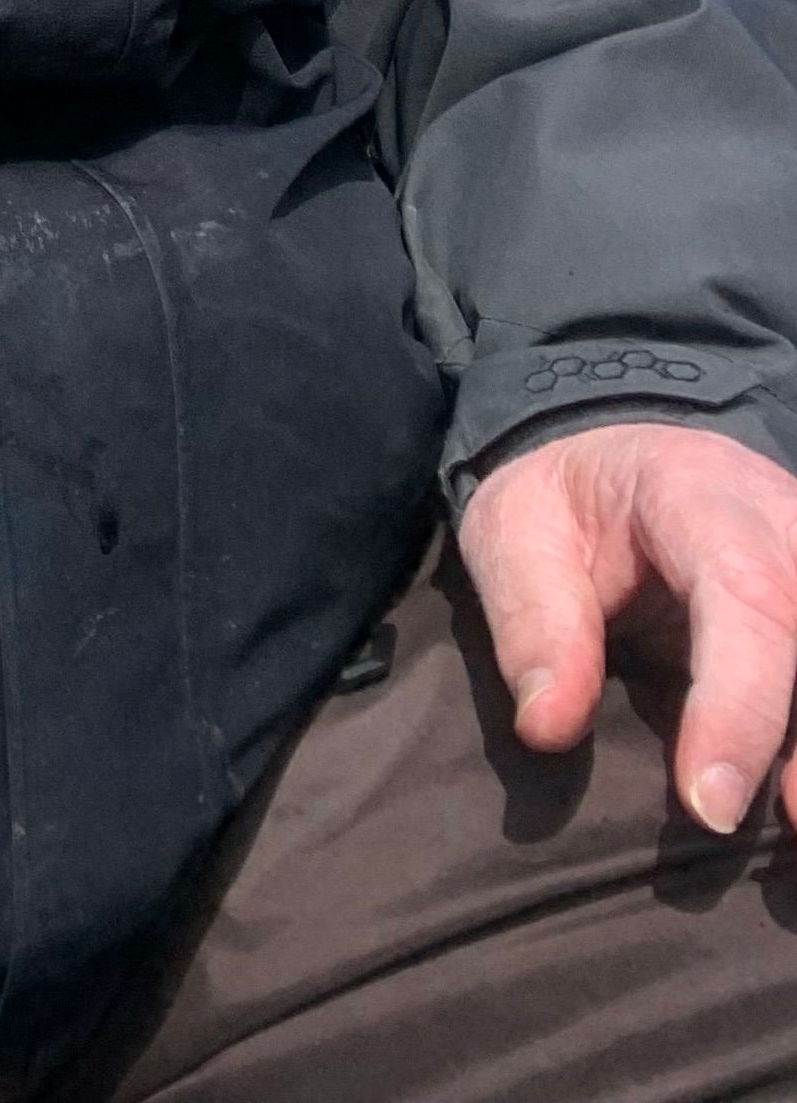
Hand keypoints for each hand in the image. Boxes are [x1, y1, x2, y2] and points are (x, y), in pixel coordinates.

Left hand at [460, 418, 796, 833]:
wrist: (612, 458)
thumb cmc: (564, 503)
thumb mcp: (513, 532)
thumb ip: (533, 622)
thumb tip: (549, 729)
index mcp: (698, 494)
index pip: (747, 595)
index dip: (740, 705)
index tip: (710, 803)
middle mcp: (784, 524)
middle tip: (789, 823)